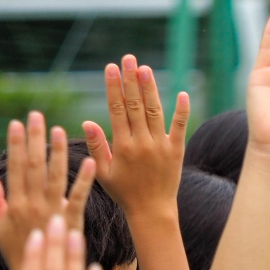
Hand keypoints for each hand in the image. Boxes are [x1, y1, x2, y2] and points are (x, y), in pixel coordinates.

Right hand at [0, 111, 95, 269]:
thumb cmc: (17, 252)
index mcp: (14, 204)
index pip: (15, 168)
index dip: (15, 145)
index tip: (17, 123)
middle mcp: (33, 204)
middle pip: (34, 166)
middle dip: (35, 139)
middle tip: (37, 116)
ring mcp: (53, 211)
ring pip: (55, 176)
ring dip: (57, 152)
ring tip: (59, 130)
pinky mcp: (72, 220)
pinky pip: (78, 196)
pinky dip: (84, 179)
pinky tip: (90, 161)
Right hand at [83, 55, 187, 216]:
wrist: (152, 211)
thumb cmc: (124, 192)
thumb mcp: (103, 172)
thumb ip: (97, 146)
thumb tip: (87, 121)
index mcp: (122, 146)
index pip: (116, 110)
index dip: (113, 87)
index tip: (111, 68)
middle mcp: (142, 143)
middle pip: (135, 105)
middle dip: (131, 80)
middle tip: (129, 59)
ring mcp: (161, 146)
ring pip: (155, 111)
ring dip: (150, 89)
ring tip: (146, 69)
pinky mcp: (176, 151)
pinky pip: (179, 127)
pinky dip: (181, 111)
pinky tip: (182, 93)